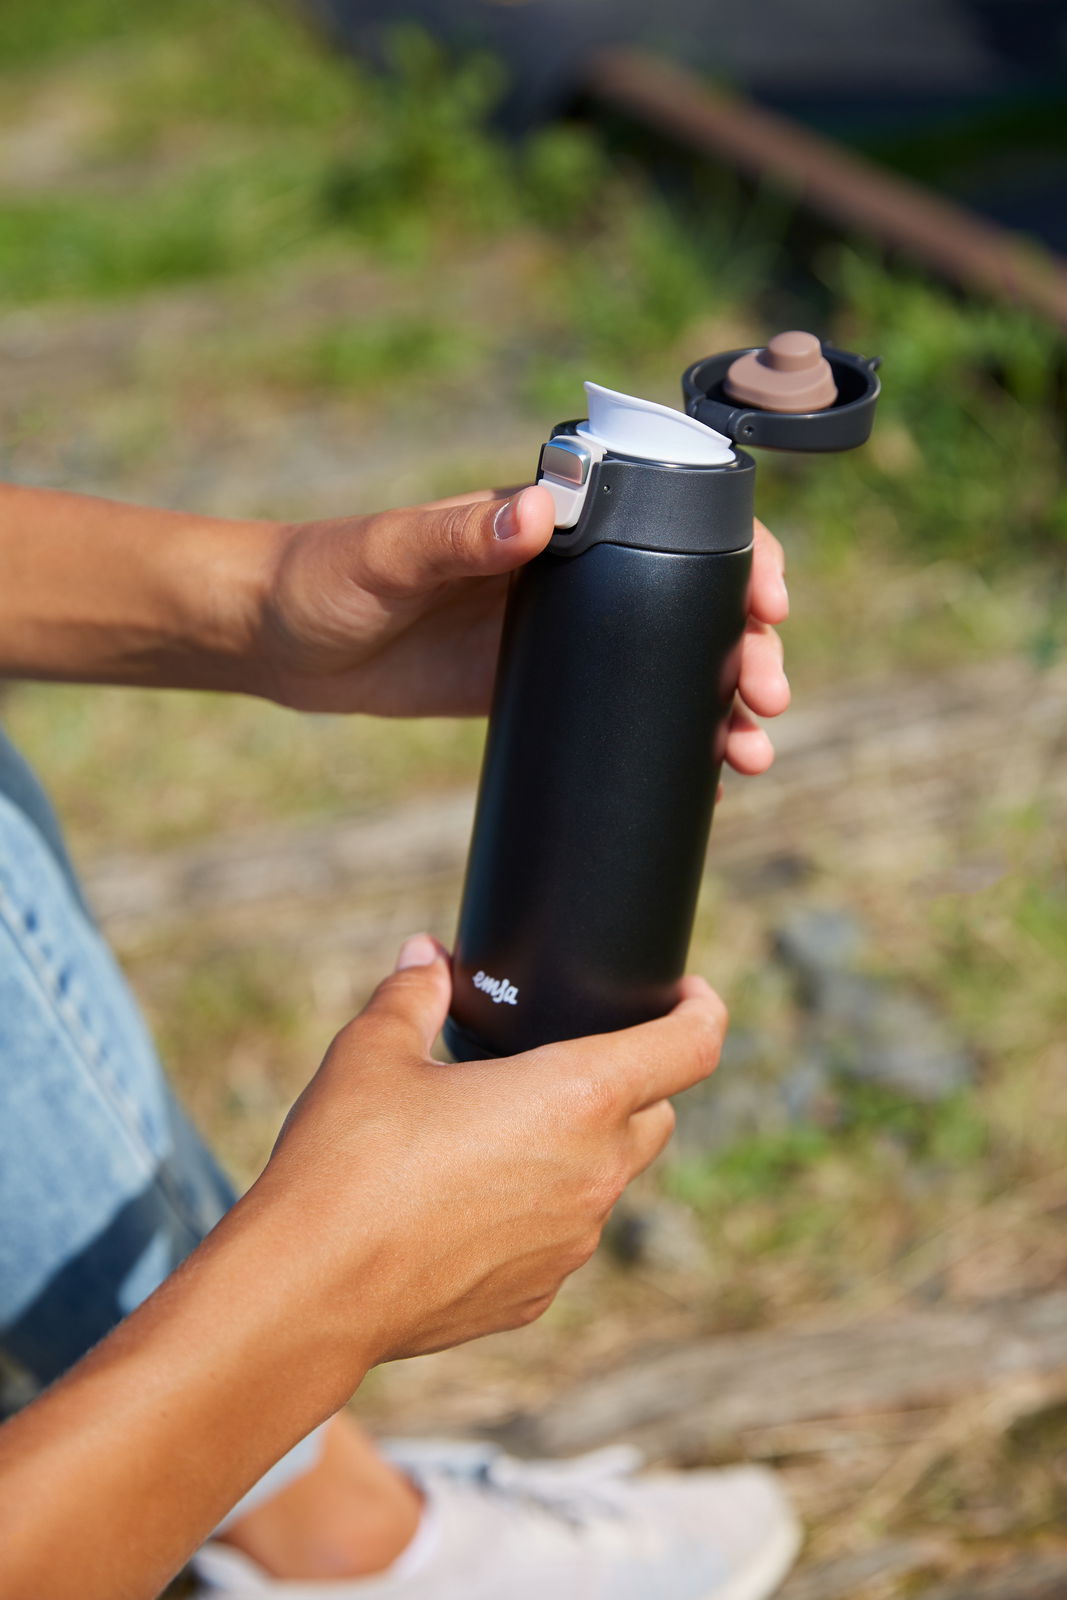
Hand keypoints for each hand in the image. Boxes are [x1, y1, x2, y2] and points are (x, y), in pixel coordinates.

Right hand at [252, 934, 725, 1365]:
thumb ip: (413, 992)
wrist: (310, 1290)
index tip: (689, 994)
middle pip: (657, 1114)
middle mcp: (594, 1173)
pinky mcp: (536, 1296)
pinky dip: (535, 1209)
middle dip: (632, 1082)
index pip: (692, 1046)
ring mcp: (571, 1244)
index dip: (702, 1009)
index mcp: (578, 1096)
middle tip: (565, 1060)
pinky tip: (465, 1200)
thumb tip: (425, 956)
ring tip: (499, 1131)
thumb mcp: (375, 1051)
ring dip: (577, 1150)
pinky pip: (559, 1235)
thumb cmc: (349, 1159)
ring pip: (607, 1180)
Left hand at [258, 490, 788, 773]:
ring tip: (749, 756)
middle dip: (746, 648)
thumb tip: (541, 512)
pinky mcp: (533, 689)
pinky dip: (664, 742)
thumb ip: (458, 533)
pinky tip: (701, 781)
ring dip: (719, 705)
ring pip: (666, 665)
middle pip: (689, 604)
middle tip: (767, 699)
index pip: (672, 522)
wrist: (279, 642)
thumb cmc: (325, 575)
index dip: (737, 556)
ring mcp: (558, 637)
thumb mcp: (391, 554)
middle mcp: (571, 575)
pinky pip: (617, 713)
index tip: (769, 602)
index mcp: (551, 522)